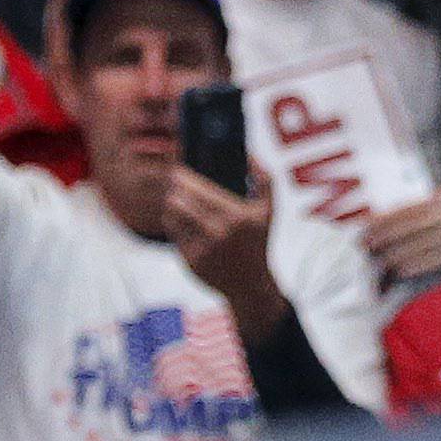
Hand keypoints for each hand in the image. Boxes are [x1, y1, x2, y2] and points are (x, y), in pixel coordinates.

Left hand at [163, 160, 286, 344]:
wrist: (250, 286)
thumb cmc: (258, 242)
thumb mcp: (269, 211)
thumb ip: (265, 179)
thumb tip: (249, 155)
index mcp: (237, 216)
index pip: (199, 189)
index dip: (183, 176)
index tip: (177, 168)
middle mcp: (218, 233)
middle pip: (179, 200)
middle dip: (174, 188)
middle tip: (174, 181)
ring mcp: (202, 249)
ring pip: (171, 216)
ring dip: (171, 204)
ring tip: (175, 198)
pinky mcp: (190, 261)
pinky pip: (173, 235)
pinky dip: (174, 224)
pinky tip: (180, 218)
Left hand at [362, 186, 440, 286]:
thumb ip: (434, 203)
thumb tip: (396, 214)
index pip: (414, 206)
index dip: (389, 216)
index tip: (367, 225)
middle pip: (418, 221)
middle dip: (390, 233)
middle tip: (366, 244)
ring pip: (429, 240)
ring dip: (403, 251)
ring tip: (382, 261)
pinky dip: (422, 263)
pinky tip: (404, 270)